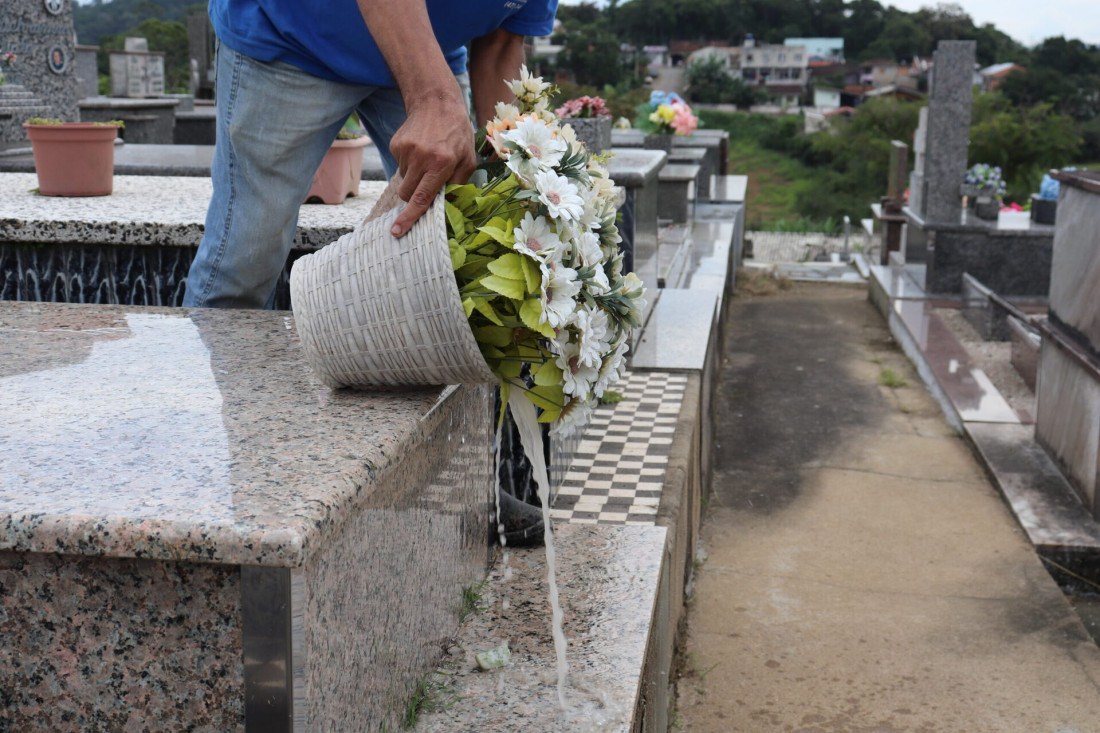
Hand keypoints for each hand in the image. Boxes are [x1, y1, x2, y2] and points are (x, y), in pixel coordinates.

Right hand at [389, 95, 476, 237]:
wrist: (436, 102)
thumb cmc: (457, 134)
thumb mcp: (468, 159)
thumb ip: (459, 184)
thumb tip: (447, 206)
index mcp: (441, 163)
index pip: (422, 197)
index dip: (410, 216)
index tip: (397, 231)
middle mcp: (421, 157)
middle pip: (406, 193)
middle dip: (413, 197)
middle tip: (426, 184)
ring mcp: (406, 150)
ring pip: (403, 180)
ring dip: (414, 177)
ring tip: (427, 159)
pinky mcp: (396, 144)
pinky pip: (399, 166)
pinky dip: (409, 164)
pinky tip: (420, 150)